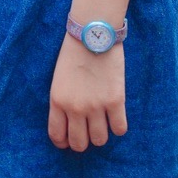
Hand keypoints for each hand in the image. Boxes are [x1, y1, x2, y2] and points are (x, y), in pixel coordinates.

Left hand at [48, 35, 125, 151]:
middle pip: (79, 144)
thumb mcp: (59, 78)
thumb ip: (63, 101)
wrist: (93, 32)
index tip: (69, 141)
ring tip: (102, 123)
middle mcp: (75, 108)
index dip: (64, 143)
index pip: (57, 136)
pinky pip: (119, 129)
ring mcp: (96, 106)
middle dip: (83, 142)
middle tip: (88, 132)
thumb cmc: (74, 52)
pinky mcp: (115, 100)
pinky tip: (116, 117)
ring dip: (101, 135)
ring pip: (100, 140)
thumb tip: (71, 122)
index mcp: (57, 101)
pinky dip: (118, 127)